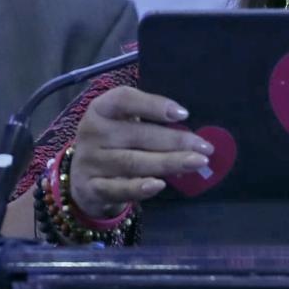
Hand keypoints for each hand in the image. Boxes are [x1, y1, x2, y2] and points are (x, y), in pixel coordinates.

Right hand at [66, 86, 210, 220]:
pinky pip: (119, 188)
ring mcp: (90, 162)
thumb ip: (151, 125)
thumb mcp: (123, 125)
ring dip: (168, 162)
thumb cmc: (113, 144)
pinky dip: (140, 187)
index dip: (153, 105)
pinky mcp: (91, 189)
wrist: (83, 179)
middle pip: (137, 134)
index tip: (183, 114)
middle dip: (175, 140)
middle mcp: (91, 132)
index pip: (124, 100)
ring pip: (132, 162)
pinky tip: (161, 184)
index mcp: (100, 109)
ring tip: (197, 162)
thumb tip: (192, 138)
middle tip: (205, 147)